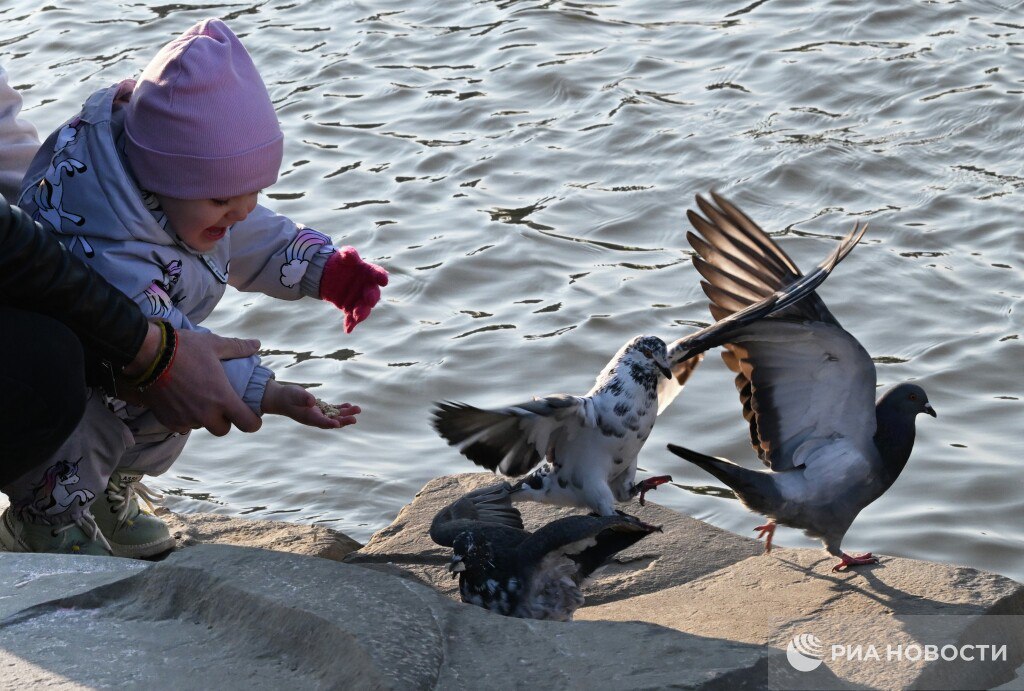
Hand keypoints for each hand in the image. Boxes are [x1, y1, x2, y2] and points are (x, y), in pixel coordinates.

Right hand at [136, 329, 262, 435]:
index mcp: (222, 398)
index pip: (247, 424)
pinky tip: (182, 400)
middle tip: (220, 404)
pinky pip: (182, 425)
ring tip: (198, 397)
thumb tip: (256, 344)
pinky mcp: (168, 421)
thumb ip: (238, 348)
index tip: (252, 417)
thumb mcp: (214, 344)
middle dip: (225, 420)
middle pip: (223, 429)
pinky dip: (185, 417)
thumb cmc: (184, 348)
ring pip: (201, 426)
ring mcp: (185, 419)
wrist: (147, 355)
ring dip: (203, 417)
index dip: (253, 422)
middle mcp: (205, 414)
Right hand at [261, 379, 359, 428]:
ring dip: (346, 414)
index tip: (338, 424)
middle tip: (355, 419)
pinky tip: (349, 405)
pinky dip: (341, 409)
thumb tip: (313, 400)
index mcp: (308, 417)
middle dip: (343, 420)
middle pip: (331, 421)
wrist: (283, 399)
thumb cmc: (287, 397)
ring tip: (357, 409)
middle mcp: (315, 418)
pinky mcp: (320, 409)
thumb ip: (302, 398)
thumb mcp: (293, 395)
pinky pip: (333, 410)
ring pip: (334, 416)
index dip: (329, 423)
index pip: (320, 422)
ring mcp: (318, 414)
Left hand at [319, 247, 387, 332]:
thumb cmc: (340, 263)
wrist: (327, 274)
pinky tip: (348, 329)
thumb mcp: (343, 256)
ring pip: (364, 308)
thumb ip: (348, 254)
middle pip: (373, 294)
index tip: (384, 281)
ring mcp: (359, 299)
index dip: (381, 277)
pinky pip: (352, 317)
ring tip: (356, 316)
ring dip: (362, 313)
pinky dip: (351, 323)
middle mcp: (367, 287)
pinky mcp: (350, 308)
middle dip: (372, 297)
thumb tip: (348, 253)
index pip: (377, 274)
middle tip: (369, 300)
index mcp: (369, 273)